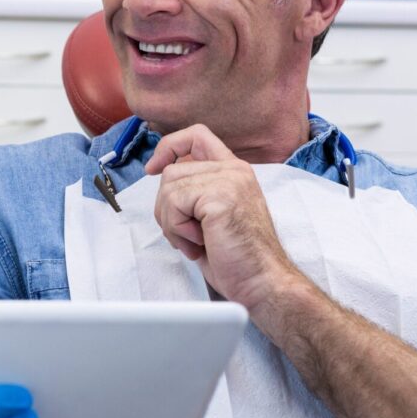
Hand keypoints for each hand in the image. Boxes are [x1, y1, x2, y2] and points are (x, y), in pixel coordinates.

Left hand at [146, 124, 296, 311]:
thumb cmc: (238, 258)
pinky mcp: (220, 197)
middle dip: (167, 209)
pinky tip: (199, 244)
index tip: (153, 168)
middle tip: (188, 235)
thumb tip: (163, 177)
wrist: (263, 282)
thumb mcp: (213, 215)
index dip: (169, 147)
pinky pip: (174, 203)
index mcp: (234, 171)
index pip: (196, 136)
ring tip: (196, 242)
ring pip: (168, 187)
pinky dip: (177, 229)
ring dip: (172, 223)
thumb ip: (196, 191)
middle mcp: (233, 170)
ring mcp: (228, 180)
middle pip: (172, 170)